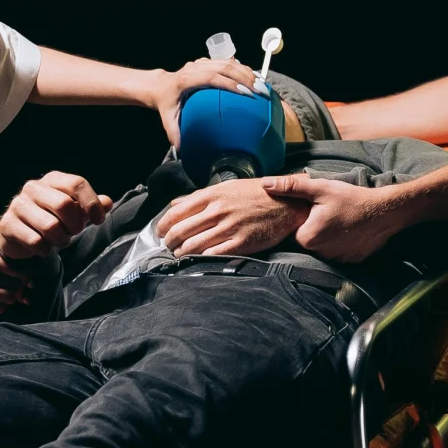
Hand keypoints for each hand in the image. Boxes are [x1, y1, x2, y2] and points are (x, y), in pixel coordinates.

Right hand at [0, 172, 112, 260]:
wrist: (20, 235)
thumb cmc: (52, 219)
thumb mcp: (75, 212)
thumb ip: (91, 206)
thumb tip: (107, 202)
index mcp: (52, 180)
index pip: (76, 183)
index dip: (91, 203)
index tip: (99, 220)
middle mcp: (33, 188)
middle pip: (64, 204)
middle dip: (75, 224)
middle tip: (74, 232)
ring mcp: (18, 205)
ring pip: (50, 226)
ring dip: (61, 239)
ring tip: (60, 240)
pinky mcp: (8, 225)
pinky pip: (36, 242)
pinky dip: (45, 250)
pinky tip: (44, 248)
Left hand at [154, 178, 308, 257]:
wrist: (287, 204)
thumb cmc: (257, 194)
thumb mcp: (227, 187)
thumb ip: (199, 196)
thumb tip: (175, 204)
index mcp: (212, 196)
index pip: (176, 213)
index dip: (163, 225)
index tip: (160, 232)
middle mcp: (218, 211)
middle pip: (181, 231)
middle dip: (169, 241)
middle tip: (168, 246)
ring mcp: (229, 228)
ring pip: (193, 245)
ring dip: (181, 253)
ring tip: (179, 254)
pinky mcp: (241, 243)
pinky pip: (213, 255)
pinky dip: (200, 259)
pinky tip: (196, 260)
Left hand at [155, 58, 261, 145]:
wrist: (161, 85)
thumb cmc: (166, 102)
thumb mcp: (168, 118)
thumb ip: (174, 133)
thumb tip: (182, 150)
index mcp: (186, 79)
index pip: (211, 77)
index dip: (229, 84)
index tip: (246, 93)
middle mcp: (195, 67)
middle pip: (224, 67)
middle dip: (245, 78)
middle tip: (261, 91)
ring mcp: (202, 63)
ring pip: (229, 62)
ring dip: (247, 73)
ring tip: (262, 85)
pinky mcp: (208, 62)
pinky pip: (228, 62)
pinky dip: (243, 69)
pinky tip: (255, 78)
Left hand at [261, 175, 409, 263]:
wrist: (384, 212)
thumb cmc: (351, 198)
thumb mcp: (319, 188)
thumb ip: (290, 187)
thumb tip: (265, 183)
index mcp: (307, 237)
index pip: (291, 232)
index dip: (298, 220)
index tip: (308, 210)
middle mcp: (319, 254)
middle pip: (306, 242)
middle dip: (311, 228)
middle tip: (324, 213)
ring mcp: (336, 260)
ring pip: (322, 249)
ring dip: (325, 238)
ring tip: (337, 221)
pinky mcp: (350, 261)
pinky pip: (337, 254)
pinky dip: (339, 244)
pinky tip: (347, 230)